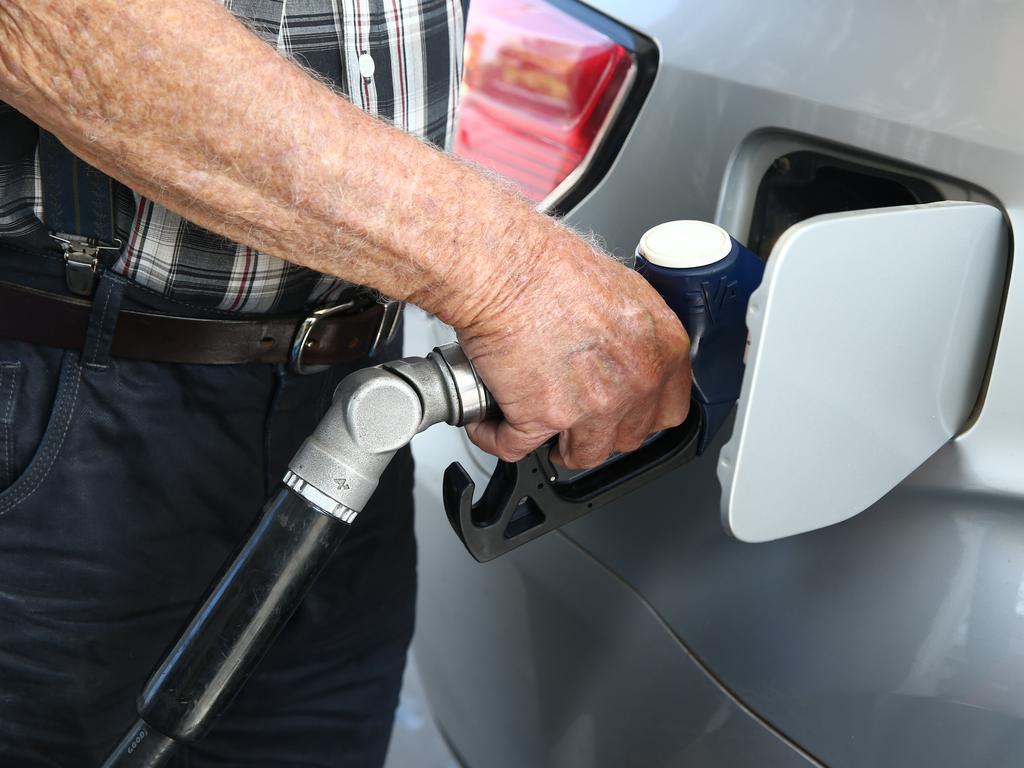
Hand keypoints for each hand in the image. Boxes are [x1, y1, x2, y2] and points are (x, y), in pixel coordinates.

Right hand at [458, 228, 690, 468]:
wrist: (505, 266)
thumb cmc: (552, 265)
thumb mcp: (621, 287)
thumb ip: (634, 331)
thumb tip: (624, 349)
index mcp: (662, 350)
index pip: (669, 411)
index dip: (640, 415)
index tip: (623, 413)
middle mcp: (635, 382)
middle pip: (627, 438)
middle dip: (599, 431)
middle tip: (576, 415)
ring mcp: (592, 407)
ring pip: (581, 454)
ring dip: (557, 445)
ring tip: (536, 424)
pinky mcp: (542, 419)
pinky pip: (516, 448)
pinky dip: (496, 437)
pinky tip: (490, 423)